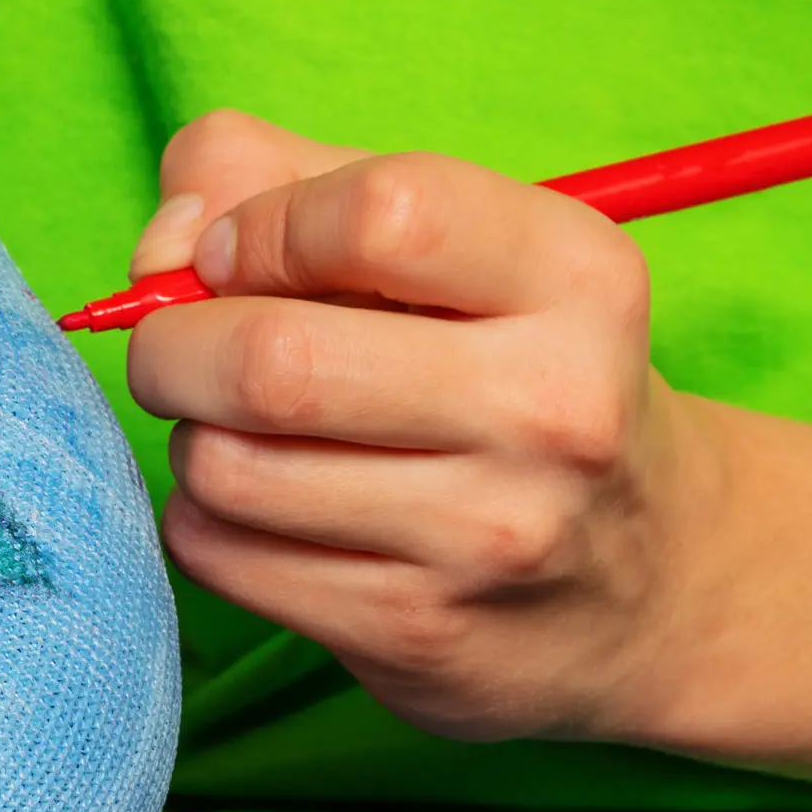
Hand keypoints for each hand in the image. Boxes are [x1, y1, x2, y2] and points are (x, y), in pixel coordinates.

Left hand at [125, 109, 725, 741]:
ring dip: (190, 435)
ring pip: (226, 466)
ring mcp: (487, 535)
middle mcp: (549, 407)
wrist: (647, 583)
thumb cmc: (503, 372)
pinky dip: (201, 517)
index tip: (234, 255)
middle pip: (272, 359)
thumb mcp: (448, 245)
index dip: (261, 223)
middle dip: (172, 344)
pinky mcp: (416, 633)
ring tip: (235, 429)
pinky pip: (220, 554)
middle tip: (175, 347)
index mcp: (576, 278)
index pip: (380, 213)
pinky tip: (262, 508)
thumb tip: (164, 248)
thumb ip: (281, 178)